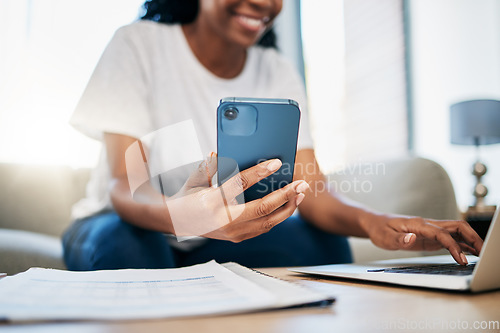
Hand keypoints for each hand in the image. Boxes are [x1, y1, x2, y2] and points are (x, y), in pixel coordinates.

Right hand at [166, 154, 308, 241]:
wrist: (178, 223)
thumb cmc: (188, 197)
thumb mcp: (194, 178)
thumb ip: (209, 166)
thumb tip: (220, 152)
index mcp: (212, 201)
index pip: (239, 184)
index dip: (259, 172)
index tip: (277, 163)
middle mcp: (224, 220)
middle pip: (262, 208)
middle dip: (285, 195)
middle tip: (301, 184)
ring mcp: (232, 232)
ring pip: (268, 222)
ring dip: (287, 207)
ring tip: (300, 193)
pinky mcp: (238, 238)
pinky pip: (264, 227)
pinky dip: (278, 216)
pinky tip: (288, 204)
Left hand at [363, 214, 483, 264]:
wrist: (375, 223)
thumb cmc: (379, 230)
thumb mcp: (385, 238)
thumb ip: (399, 240)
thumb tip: (412, 238)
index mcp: (418, 224)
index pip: (442, 233)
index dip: (453, 246)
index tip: (461, 260)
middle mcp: (427, 224)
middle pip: (456, 226)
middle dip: (472, 238)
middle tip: (482, 253)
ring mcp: (429, 229)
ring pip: (456, 231)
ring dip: (470, 240)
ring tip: (481, 254)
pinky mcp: (429, 236)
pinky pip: (449, 237)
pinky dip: (461, 244)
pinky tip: (469, 252)